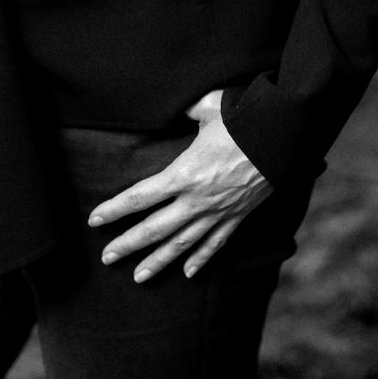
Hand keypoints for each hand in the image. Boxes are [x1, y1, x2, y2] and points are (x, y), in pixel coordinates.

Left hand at [87, 91, 272, 281]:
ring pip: (181, 244)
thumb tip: (173, 102)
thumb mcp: (209, 107)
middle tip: (106, 258)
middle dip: (127, 244)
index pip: (139, 197)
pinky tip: (189, 274)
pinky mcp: (237, 217)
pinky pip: (215, 244)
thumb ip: (186, 108)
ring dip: (159, 261)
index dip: (114, 210)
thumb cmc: (243, 120)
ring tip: (138, 276)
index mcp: (184, 173)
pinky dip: (201, 259)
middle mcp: (197, 200)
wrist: (282, 140)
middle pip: (154, 228)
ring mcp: (217, 212)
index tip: (94, 220)